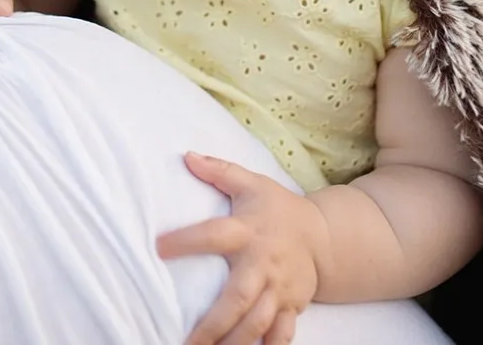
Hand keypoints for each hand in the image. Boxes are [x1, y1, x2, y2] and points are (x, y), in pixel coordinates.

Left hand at [157, 152, 327, 344]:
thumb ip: (218, 171)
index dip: (187, 240)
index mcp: (247, 231)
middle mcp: (262, 263)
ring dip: (235, 343)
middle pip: (238, 297)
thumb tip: (187, 156)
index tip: (158, 247)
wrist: (323, 235)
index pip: (213, 235)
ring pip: (258, 323)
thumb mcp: (250, 183)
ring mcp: (278, 289)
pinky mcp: (291, 307)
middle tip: (188, 341)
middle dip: (214, 323)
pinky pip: (281, 336)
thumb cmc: (277, 208)